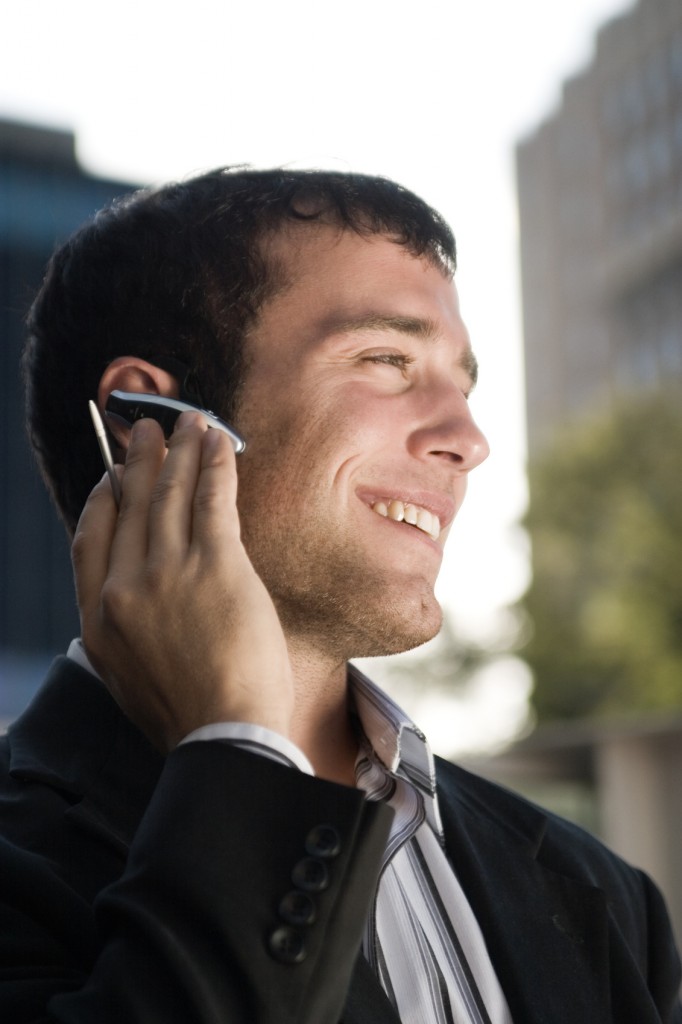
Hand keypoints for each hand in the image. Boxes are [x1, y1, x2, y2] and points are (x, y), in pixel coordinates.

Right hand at [72, 413, 294, 751]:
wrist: (224, 736)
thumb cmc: (189, 714)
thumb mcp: (129, 676)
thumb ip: (122, 630)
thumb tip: (129, 599)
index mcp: (99, 617)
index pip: (91, 538)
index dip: (103, 499)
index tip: (113, 478)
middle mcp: (125, 586)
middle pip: (131, 506)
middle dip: (140, 461)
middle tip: (149, 431)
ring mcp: (168, 572)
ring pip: (171, 494)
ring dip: (180, 451)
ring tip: (187, 424)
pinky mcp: (216, 565)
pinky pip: (212, 500)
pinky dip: (213, 464)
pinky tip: (216, 442)